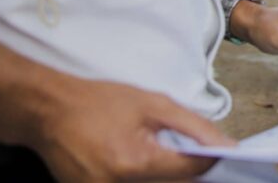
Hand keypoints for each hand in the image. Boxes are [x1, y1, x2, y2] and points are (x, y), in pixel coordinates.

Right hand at [30, 78, 232, 182]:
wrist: (50, 112)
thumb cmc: (101, 103)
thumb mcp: (154, 104)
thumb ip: (195, 126)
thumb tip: (226, 146)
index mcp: (136, 161)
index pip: (190, 173)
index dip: (210, 162)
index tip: (219, 152)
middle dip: (189, 174)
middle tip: (192, 156)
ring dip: (168, 180)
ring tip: (161, 158)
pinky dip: (147, 182)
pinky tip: (146, 168)